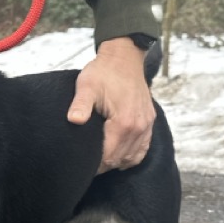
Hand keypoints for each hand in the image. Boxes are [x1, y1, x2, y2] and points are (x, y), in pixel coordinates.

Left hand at [67, 38, 155, 170]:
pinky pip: (143, 148)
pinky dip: (130, 155)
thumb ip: (81, 104)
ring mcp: (147, 125)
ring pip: (131, 157)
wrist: (124, 57)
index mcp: (124, 122)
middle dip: (102, 165)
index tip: (81, 165)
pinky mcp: (149, 121)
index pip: (108, 156)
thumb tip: (73, 120)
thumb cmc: (103, 72)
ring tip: (99, 160)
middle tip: (86, 164)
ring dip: (115, 161)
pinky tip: (118, 156)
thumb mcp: (87, 86)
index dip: (94, 164)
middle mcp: (139, 126)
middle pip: (119, 159)